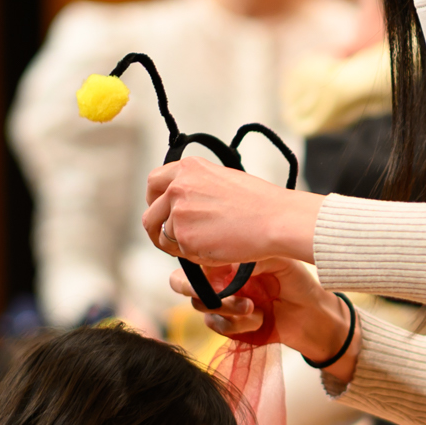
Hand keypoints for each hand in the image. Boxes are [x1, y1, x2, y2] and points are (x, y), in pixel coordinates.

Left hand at [143, 161, 323, 267]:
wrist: (275, 219)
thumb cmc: (258, 203)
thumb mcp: (221, 180)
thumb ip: (195, 188)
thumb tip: (178, 207)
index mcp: (188, 168)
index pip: (153, 183)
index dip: (154, 201)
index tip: (160, 212)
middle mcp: (177, 186)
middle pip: (150, 214)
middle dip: (156, 230)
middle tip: (168, 241)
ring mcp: (178, 211)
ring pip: (166, 237)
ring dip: (181, 245)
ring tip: (210, 243)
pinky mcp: (183, 236)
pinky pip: (180, 253)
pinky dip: (194, 255)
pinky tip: (216, 248)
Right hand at [167, 259, 356, 365]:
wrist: (312, 315)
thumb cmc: (297, 281)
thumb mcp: (278, 260)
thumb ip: (251, 257)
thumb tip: (226, 260)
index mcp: (227, 259)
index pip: (194, 256)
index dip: (193, 261)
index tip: (213, 267)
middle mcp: (219, 280)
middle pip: (182, 284)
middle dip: (193, 288)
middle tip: (213, 292)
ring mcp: (222, 304)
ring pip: (201, 307)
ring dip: (225, 307)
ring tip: (251, 306)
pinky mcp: (230, 326)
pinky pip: (218, 326)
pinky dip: (238, 324)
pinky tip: (259, 318)